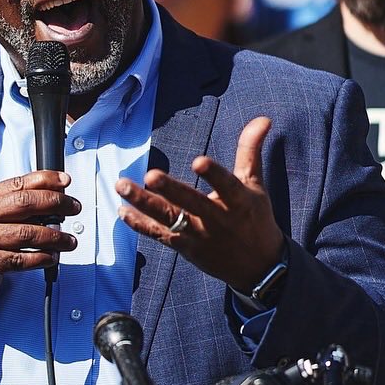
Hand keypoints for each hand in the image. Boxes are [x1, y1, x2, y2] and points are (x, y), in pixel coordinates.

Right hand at [0, 172, 80, 308]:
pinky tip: (52, 257)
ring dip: (55, 237)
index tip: (65, 181)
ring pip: (27, 234)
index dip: (45, 180)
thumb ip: (12, 205)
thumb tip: (52, 198)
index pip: (17, 183)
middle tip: (73, 207)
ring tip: (69, 240)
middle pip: (24, 203)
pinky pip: (22, 260)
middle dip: (55, 203)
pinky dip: (42, 258)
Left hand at [117, 115, 284, 291]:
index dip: (213, 173)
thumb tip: (263, 118)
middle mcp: (217, 219)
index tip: (198, 161)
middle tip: (150, 176)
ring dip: (143, 203)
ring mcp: (199, 236)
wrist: (259, 267)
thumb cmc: (255, 218)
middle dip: (170, 190)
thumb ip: (250, 150)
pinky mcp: (185, 248)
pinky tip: (122, 210)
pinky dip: (140, 224)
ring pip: (169, 218)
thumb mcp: (255, 184)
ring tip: (122, 186)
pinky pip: (159, 234)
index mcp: (238, 201)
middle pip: (191, 203)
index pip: (226, 185)